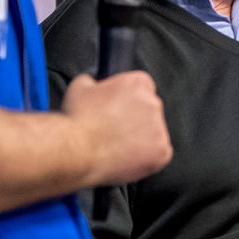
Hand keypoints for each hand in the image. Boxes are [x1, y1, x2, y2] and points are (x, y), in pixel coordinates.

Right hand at [63, 71, 171, 186]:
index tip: (115, 108)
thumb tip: (94, 81)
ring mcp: (160, 128)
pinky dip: (145, 157)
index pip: (141, 87)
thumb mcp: (80, 86)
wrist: (77, 150)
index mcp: (139, 83)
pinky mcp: (161, 151)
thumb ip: (95, 80)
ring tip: (115, 144)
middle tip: (113, 129)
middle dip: (134, 118)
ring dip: (139, 137)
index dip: (126, 99)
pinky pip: (158, 153)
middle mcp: (154, 102)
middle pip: (149, 109)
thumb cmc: (77, 120)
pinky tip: (125, 156)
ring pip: (153, 132)